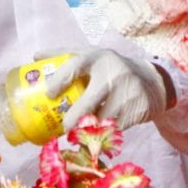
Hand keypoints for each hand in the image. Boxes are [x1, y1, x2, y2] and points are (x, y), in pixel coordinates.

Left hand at [39, 48, 167, 130]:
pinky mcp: (137, 111)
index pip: (75, 66)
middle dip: (73, 118)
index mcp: (98, 58)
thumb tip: (35, 57)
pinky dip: (105, 132)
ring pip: (101, 120)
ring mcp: (127, 93)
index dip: (59, 80)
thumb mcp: (93, 57)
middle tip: (64, 127)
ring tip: (83, 129)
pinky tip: (102, 129)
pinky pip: (114, 128)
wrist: (151, 82)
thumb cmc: (112, 69)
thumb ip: (65, 56)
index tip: (49, 94)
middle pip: (89, 102)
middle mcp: (113, 74)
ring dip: (90, 128)